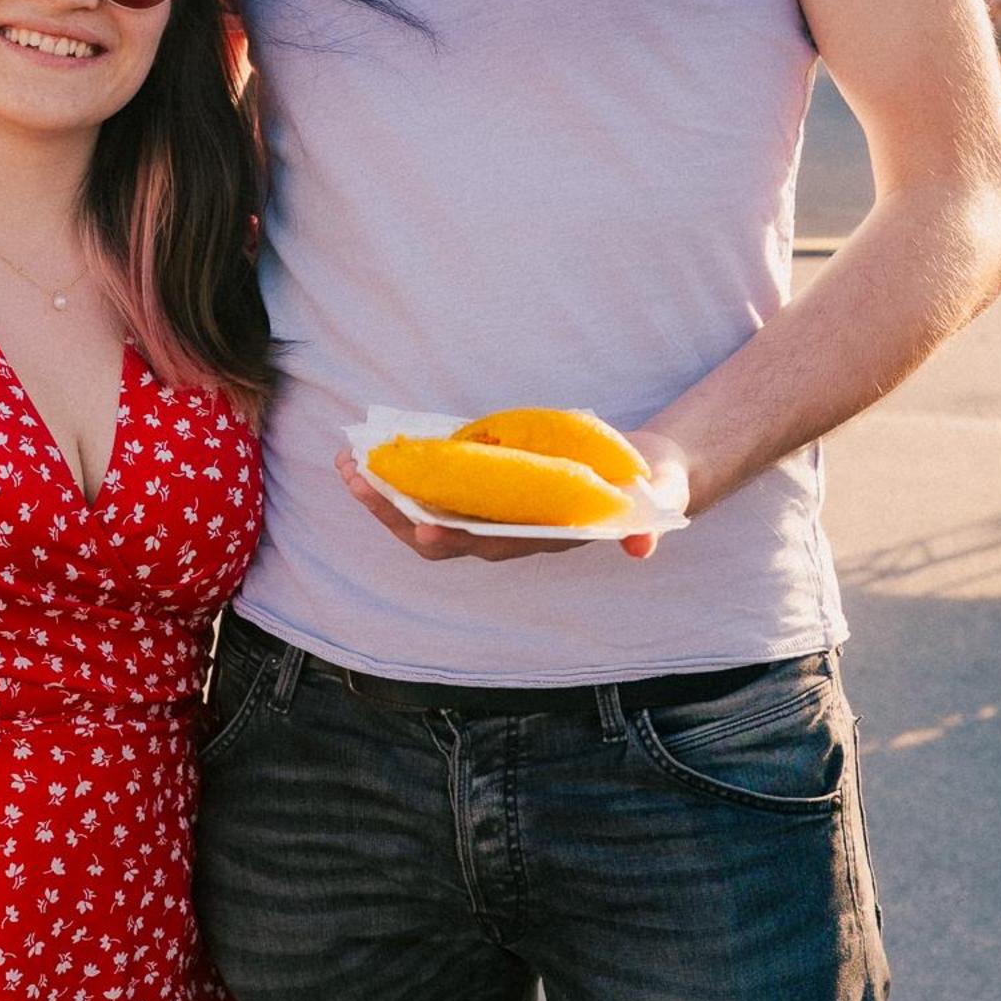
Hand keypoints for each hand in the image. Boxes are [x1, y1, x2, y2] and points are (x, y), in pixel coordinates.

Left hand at [336, 428, 691, 563]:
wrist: (640, 477)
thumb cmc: (643, 489)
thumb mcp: (652, 504)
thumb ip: (646, 525)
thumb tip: (641, 546)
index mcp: (541, 537)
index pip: (491, 547)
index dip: (457, 540)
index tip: (426, 532)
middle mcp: (507, 535)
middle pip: (439, 537)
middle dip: (395, 514)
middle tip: (358, 483)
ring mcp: (489, 515)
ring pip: (423, 517)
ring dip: (383, 496)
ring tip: (348, 464)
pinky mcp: (480, 491)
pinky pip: (429, 491)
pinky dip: (397, 477)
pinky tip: (369, 454)